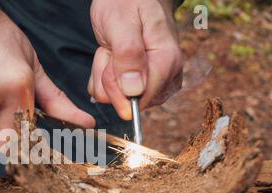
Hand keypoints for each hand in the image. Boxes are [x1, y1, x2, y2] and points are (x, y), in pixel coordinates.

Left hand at [88, 0, 182, 119]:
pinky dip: (105, 75)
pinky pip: (114, 94)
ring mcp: (155, 82)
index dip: (116, 85)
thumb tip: (134, 91)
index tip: (113, 57)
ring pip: (117, 99)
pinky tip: (112, 55)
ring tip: (113, 49)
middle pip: (126, 102)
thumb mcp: (121, 24)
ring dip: (106, 74)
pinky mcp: (143, 84)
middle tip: (112, 49)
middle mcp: (166, 77)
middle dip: (109, 77)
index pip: (139, 99)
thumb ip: (128, 56)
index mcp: (166, 63)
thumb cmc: (127, 3)